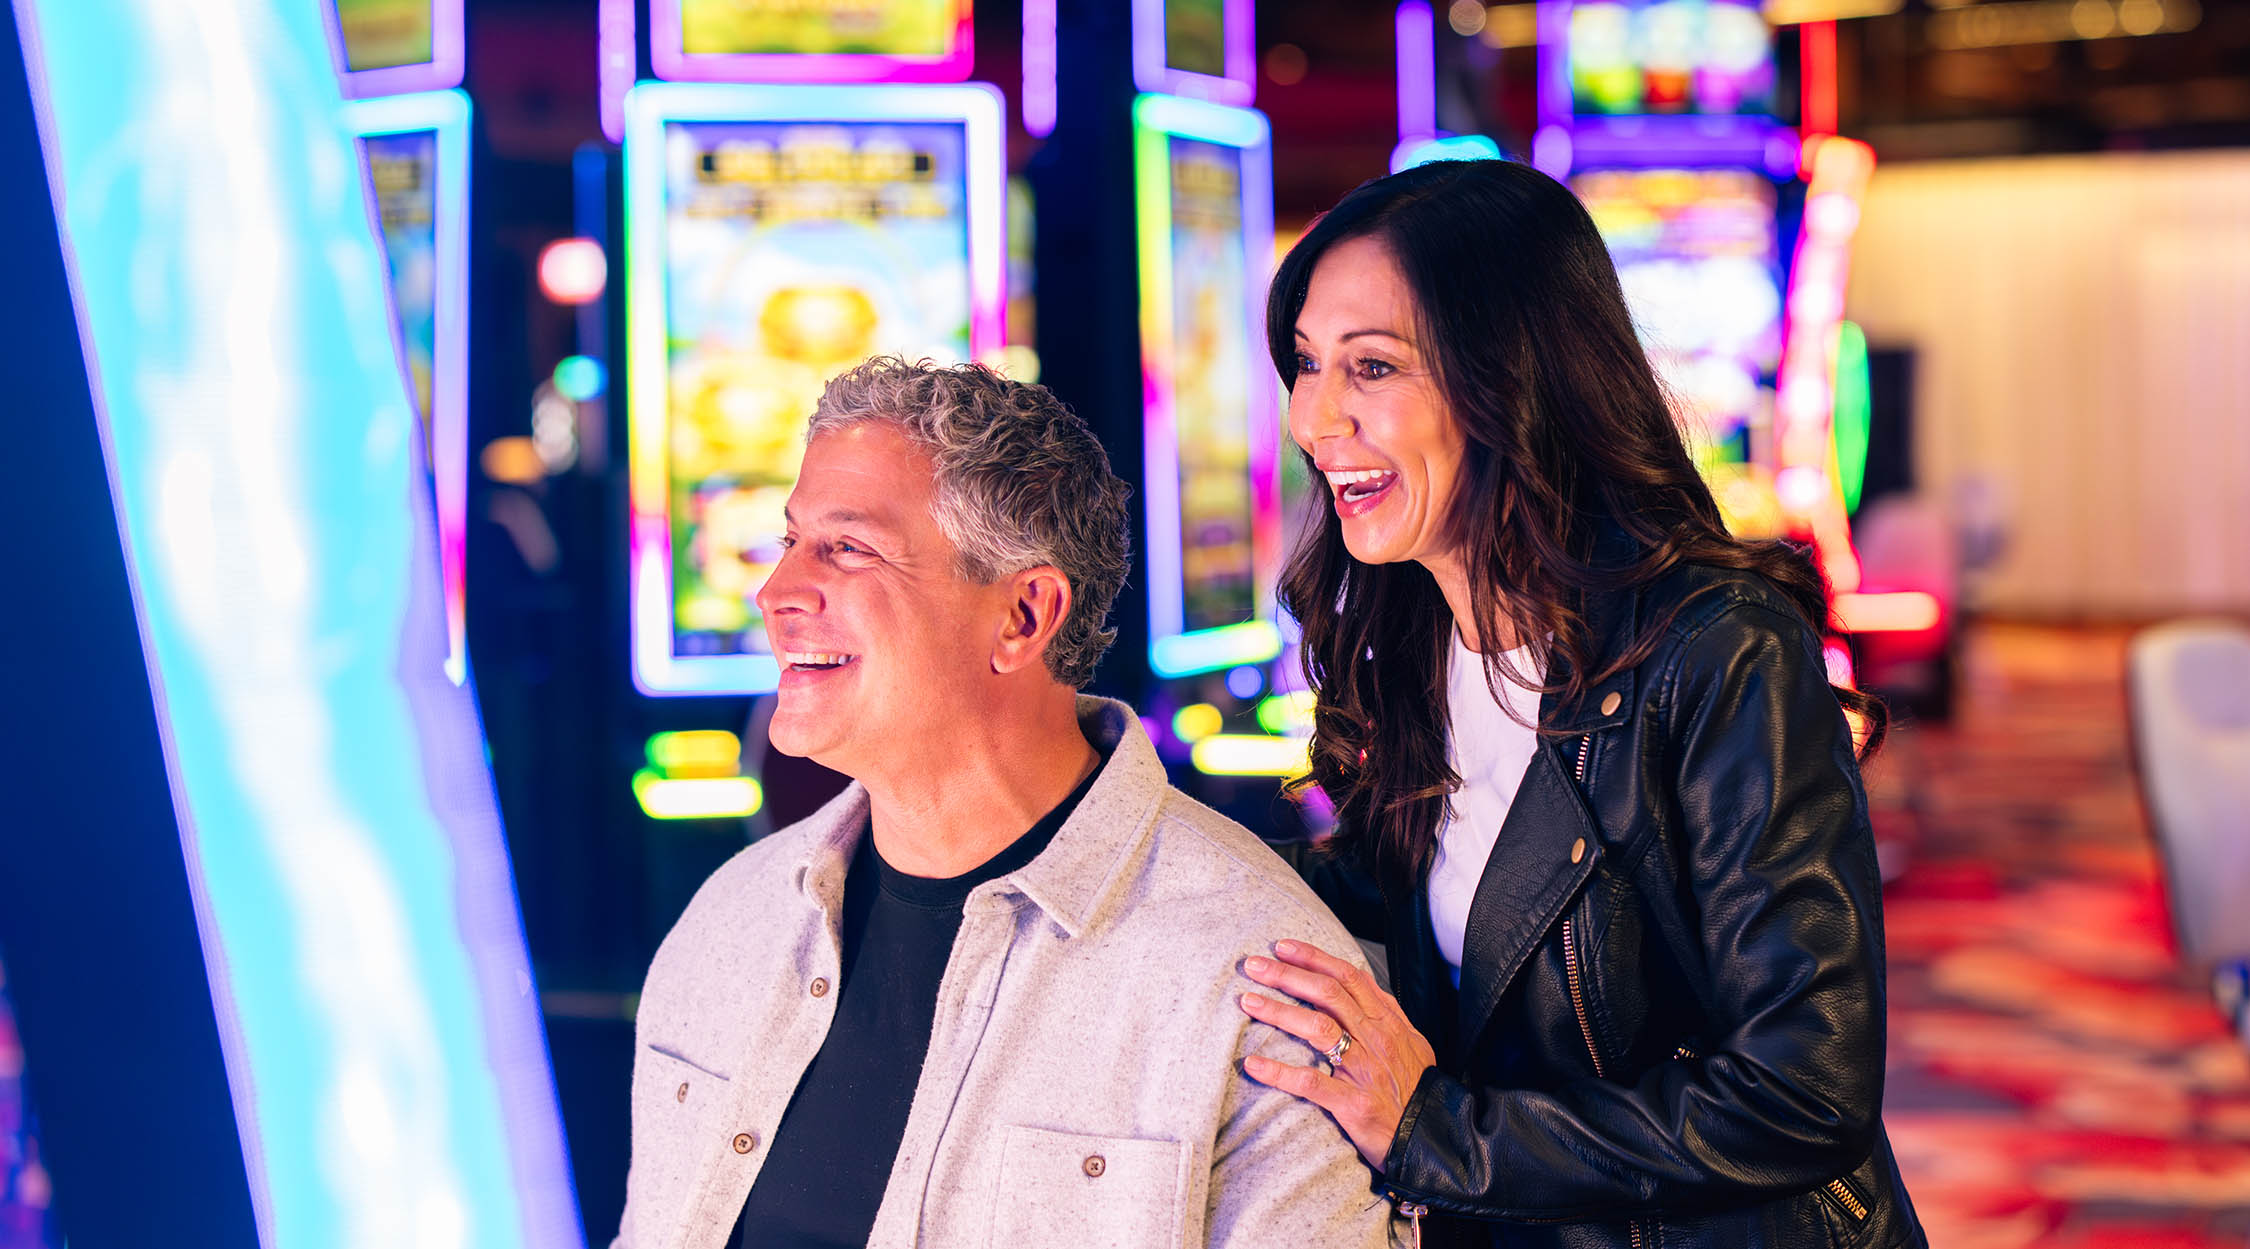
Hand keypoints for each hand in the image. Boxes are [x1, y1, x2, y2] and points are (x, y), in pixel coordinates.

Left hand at [1238, 939, 1436, 1169]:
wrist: (1432, 1138)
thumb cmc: (1416, 1090)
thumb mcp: (1411, 1042)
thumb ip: (1386, 1012)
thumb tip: (1362, 983)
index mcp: (1387, 1022)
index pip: (1348, 977)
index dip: (1314, 958)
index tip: (1283, 947)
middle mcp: (1376, 1039)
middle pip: (1328, 994)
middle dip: (1288, 975)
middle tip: (1254, 965)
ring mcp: (1365, 1070)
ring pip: (1318, 1028)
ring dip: (1279, 1011)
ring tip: (1248, 1001)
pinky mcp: (1353, 1103)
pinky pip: (1311, 1083)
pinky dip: (1280, 1072)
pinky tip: (1253, 1065)